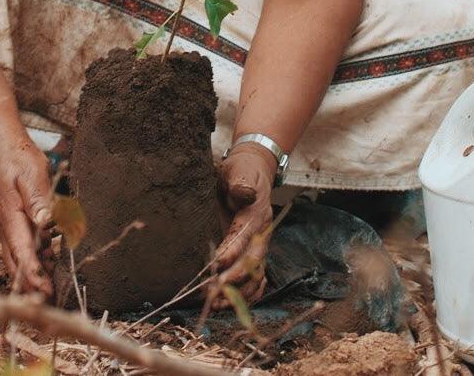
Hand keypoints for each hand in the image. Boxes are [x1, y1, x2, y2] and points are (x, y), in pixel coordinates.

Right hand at [0, 134, 54, 295]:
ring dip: (31, 272)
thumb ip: (38, 200)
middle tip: (47, 299)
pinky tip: (47, 260)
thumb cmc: (20, 161)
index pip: (21, 251)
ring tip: (50, 286)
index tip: (44, 289)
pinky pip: (20, 247)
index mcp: (10, 217)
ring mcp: (6, 226)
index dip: (32, 272)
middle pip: (15, 261)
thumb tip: (46, 222)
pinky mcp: (11, 224)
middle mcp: (5, 226)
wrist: (4, 149)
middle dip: (30, 282)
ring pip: (16, 257)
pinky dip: (32, 258)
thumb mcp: (32, 176)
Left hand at [212, 144, 275, 306]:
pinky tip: (232, 305)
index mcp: (256, 213)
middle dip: (233, 279)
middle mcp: (262, 233)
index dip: (232, 251)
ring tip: (217, 304)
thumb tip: (245, 192)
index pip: (244, 236)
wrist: (253, 171)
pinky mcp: (255, 252)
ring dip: (239, 293)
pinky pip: (257, 278)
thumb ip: (240, 182)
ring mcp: (260, 244)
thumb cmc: (240, 171)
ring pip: (256, 276)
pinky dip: (248, 294)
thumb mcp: (238, 170)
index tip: (215, 264)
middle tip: (212, 292)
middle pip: (252, 262)